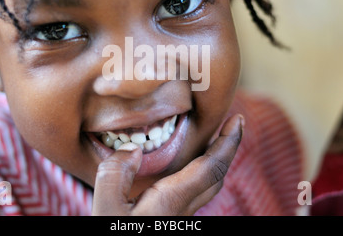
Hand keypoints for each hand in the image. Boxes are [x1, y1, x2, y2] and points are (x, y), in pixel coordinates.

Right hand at [92, 114, 243, 214]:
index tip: (238, 121)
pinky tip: (189, 167)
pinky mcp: (173, 221)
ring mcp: (180, 218)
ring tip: (212, 140)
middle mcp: (182, 210)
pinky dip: (203, 172)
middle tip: (232, 125)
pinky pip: (197, 192)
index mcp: (171, 202)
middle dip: (228, 148)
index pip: (211, 168)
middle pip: (217, 176)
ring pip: (209, 186)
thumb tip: (132, 149)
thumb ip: (115, 175)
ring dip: (216, 160)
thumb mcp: (104, 210)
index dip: (228, 142)